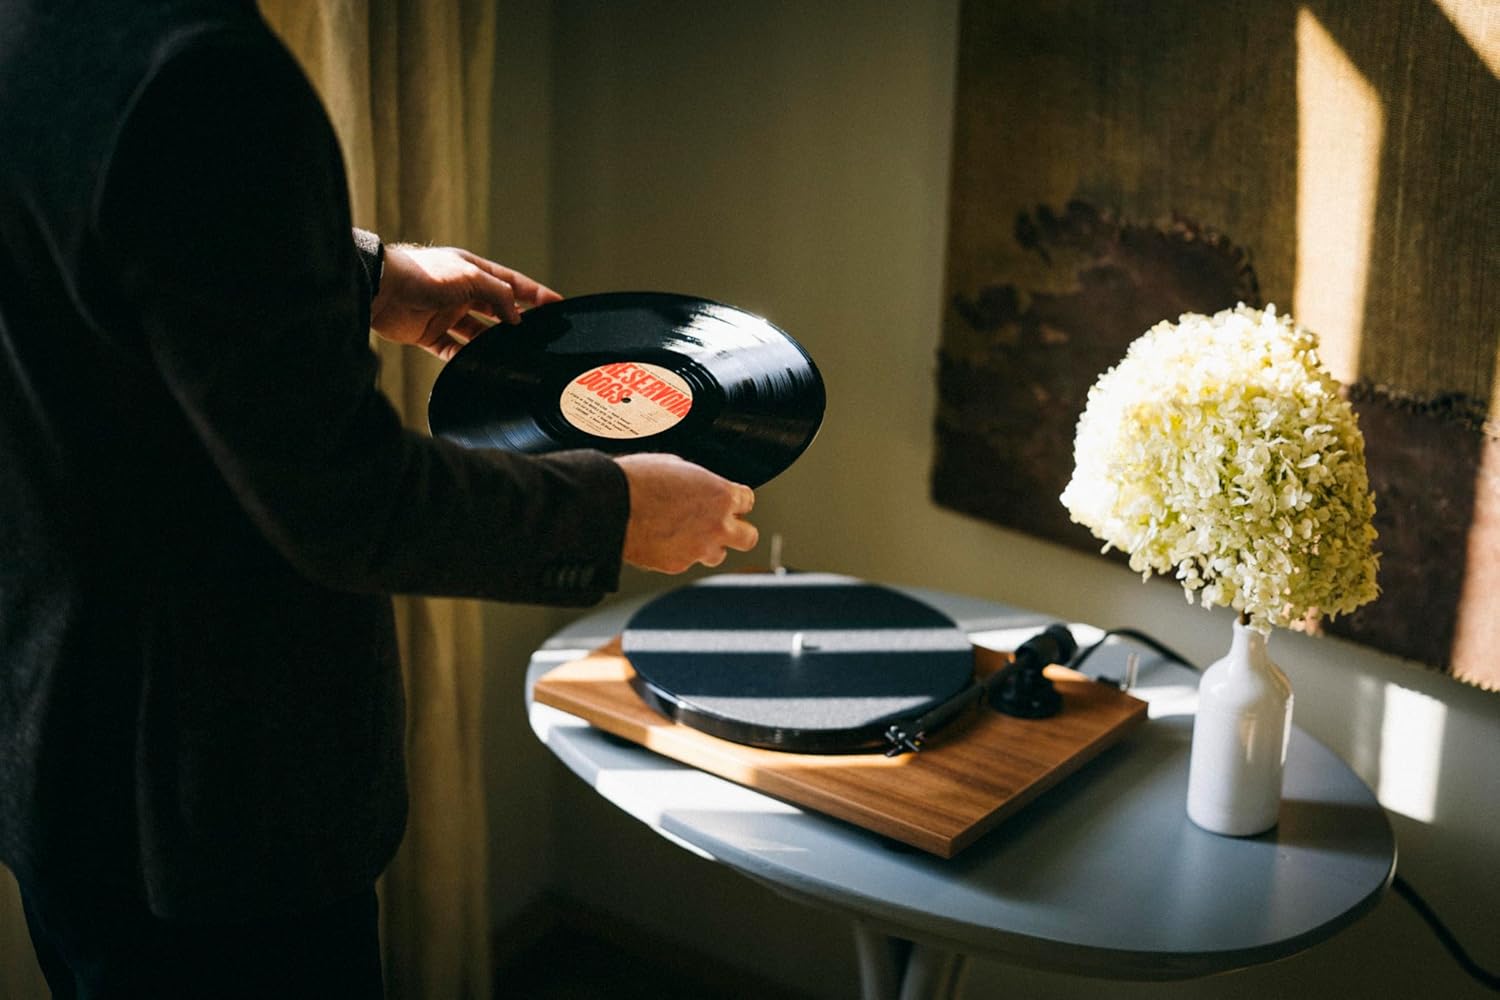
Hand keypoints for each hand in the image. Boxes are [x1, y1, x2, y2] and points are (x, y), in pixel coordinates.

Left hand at [369, 243, 562, 359]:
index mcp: (473, 272)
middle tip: (539, 336)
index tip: (558, 305)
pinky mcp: (429, 334)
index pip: (512, 284)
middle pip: (497, 309)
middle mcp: (461, 292)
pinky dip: (465, 359)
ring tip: (511, 355)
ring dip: (493, 343)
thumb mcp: (470, 276)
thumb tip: (516, 316)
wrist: (380, 289)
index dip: (536, 294)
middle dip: (517, 322)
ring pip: (478, 333)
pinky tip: (479, 367)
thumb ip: (499, 294)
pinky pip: (453, 351)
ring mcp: (445, 314)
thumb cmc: (423, 273)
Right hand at [616, 454, 758, 572]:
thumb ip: (698, 481)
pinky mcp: (677, 565)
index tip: (729, 502)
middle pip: (748, 537)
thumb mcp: (676, 466)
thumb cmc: (638, 480)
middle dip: (739, 532)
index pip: (748, 501)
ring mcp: (698, 548)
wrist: (611, 505)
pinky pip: (686, 561)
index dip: (736, 501)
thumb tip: (698, 486)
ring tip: (686, 534)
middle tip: (723, 526)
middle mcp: (716, 525)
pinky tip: (662, 540)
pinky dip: (678, 553)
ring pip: (718, 554)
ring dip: (708, 545)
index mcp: (721, 495)